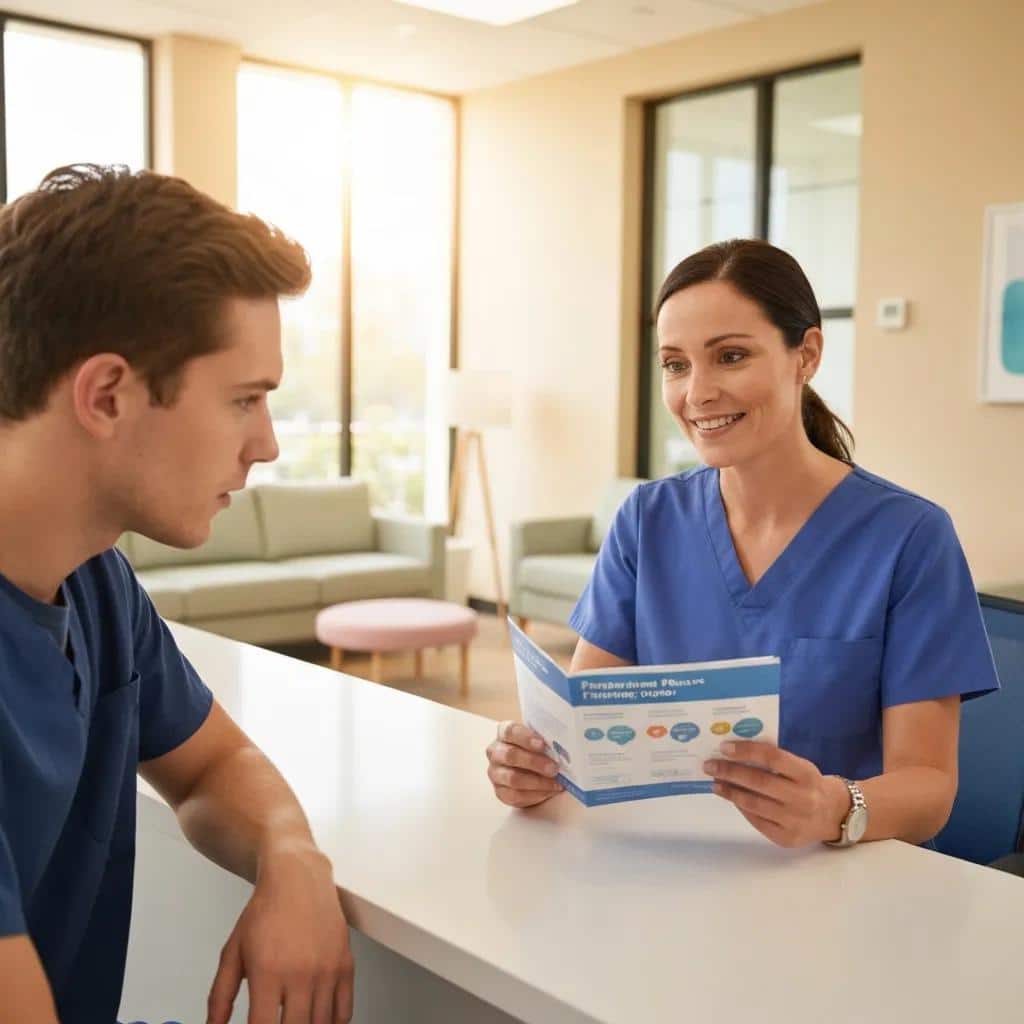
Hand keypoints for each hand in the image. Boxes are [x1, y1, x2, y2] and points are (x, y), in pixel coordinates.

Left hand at [207, 843, 353, 1023]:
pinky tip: (318, 1020)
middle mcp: (300, 972)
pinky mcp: (345, 964)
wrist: (298, 878)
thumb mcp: (233, 951)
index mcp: (268, 972)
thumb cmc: (265, 911)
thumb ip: (220, 995)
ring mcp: (326, 969)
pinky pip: (344, 1011)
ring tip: (294, 1021)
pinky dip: (333, 1023)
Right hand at [486, 721, 563, 807]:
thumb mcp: (538, 740)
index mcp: (504, 733)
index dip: (525, 738)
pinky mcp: (500, 791)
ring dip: (537, 782)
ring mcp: (495, 772)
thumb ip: (545, 741)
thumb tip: (562, 746)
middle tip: (553, 768)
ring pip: (512, 778)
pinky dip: (535, 795)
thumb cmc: (535, 751)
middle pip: (510, 755)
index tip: (542, 744)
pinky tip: (548, 792)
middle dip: (534, 762)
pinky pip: (515, 795)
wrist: (529, 770)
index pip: (510, 731)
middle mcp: (495, 752)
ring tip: (554, 783)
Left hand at [703, 741, 849, 847]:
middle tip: (710, 765)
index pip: (773, 758)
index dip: (747, 751)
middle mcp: (802, 798)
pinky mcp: (787, 838)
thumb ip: (774, 760)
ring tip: (716, 783)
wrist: (834, 815)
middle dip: (730, 772)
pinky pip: (757, 821)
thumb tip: (734, 753)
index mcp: (806, 774)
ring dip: (730, 792)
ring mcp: (795, 821)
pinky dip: (742, 808)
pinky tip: (732, 798)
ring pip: (754, 804)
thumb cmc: (808, 784)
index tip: (724, 747)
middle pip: (760, 782)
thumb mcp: (800, 767)